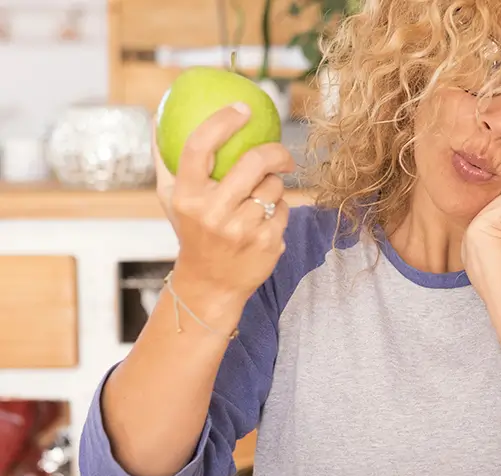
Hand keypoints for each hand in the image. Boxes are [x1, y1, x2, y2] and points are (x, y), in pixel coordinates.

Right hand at [154, 103, 295, 305]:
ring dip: (274, 187)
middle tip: (282, 154)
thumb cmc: (192, 233)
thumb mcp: (172, 201)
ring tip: (261, 199)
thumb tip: (157, 120)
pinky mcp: (267, 243)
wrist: (210, 284)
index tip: (243, 108)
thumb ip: (167, 162)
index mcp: (187, 197)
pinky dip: (279, 209)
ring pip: (274, 187)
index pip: (201, 146)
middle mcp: (213, 213)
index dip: (223, 121)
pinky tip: (265, 220)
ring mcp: (242, 230)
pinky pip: (285, 209)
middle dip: (275, 151)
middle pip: (254, 162)